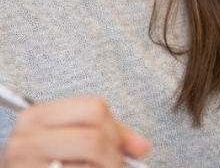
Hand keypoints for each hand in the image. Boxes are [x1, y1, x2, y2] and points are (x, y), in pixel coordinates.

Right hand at [0, 96, 149, 167]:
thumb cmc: (39, 163)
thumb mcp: (66, 139)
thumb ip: (105, 136)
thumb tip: (142, 147)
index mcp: (37, 116)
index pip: (95, 109)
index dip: (116, 130)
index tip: (122, 148)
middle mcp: (28, 139)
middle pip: (95, 137)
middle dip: (113, 156)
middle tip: (113, 167)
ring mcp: (27, 165)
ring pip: (89, 163)